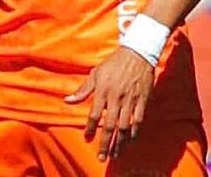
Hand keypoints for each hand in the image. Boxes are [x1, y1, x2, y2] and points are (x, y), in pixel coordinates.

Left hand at [65, 47, 153, 161]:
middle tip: (102, 157)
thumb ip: (83, 90)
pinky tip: (130, 141)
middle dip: (105, 144)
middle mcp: (116, 98)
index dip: (90, 129)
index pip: (94, 115)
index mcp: (103, 91)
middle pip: (110, 126)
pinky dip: (134, 133)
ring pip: (125, 127)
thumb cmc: (114, 63)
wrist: (137, 53)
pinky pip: (138, 121)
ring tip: (115, 155)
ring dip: (120, 143)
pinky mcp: (142, 101)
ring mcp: (130, 100)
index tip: (87, 139)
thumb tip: (67, 100)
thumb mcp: (96, 73)